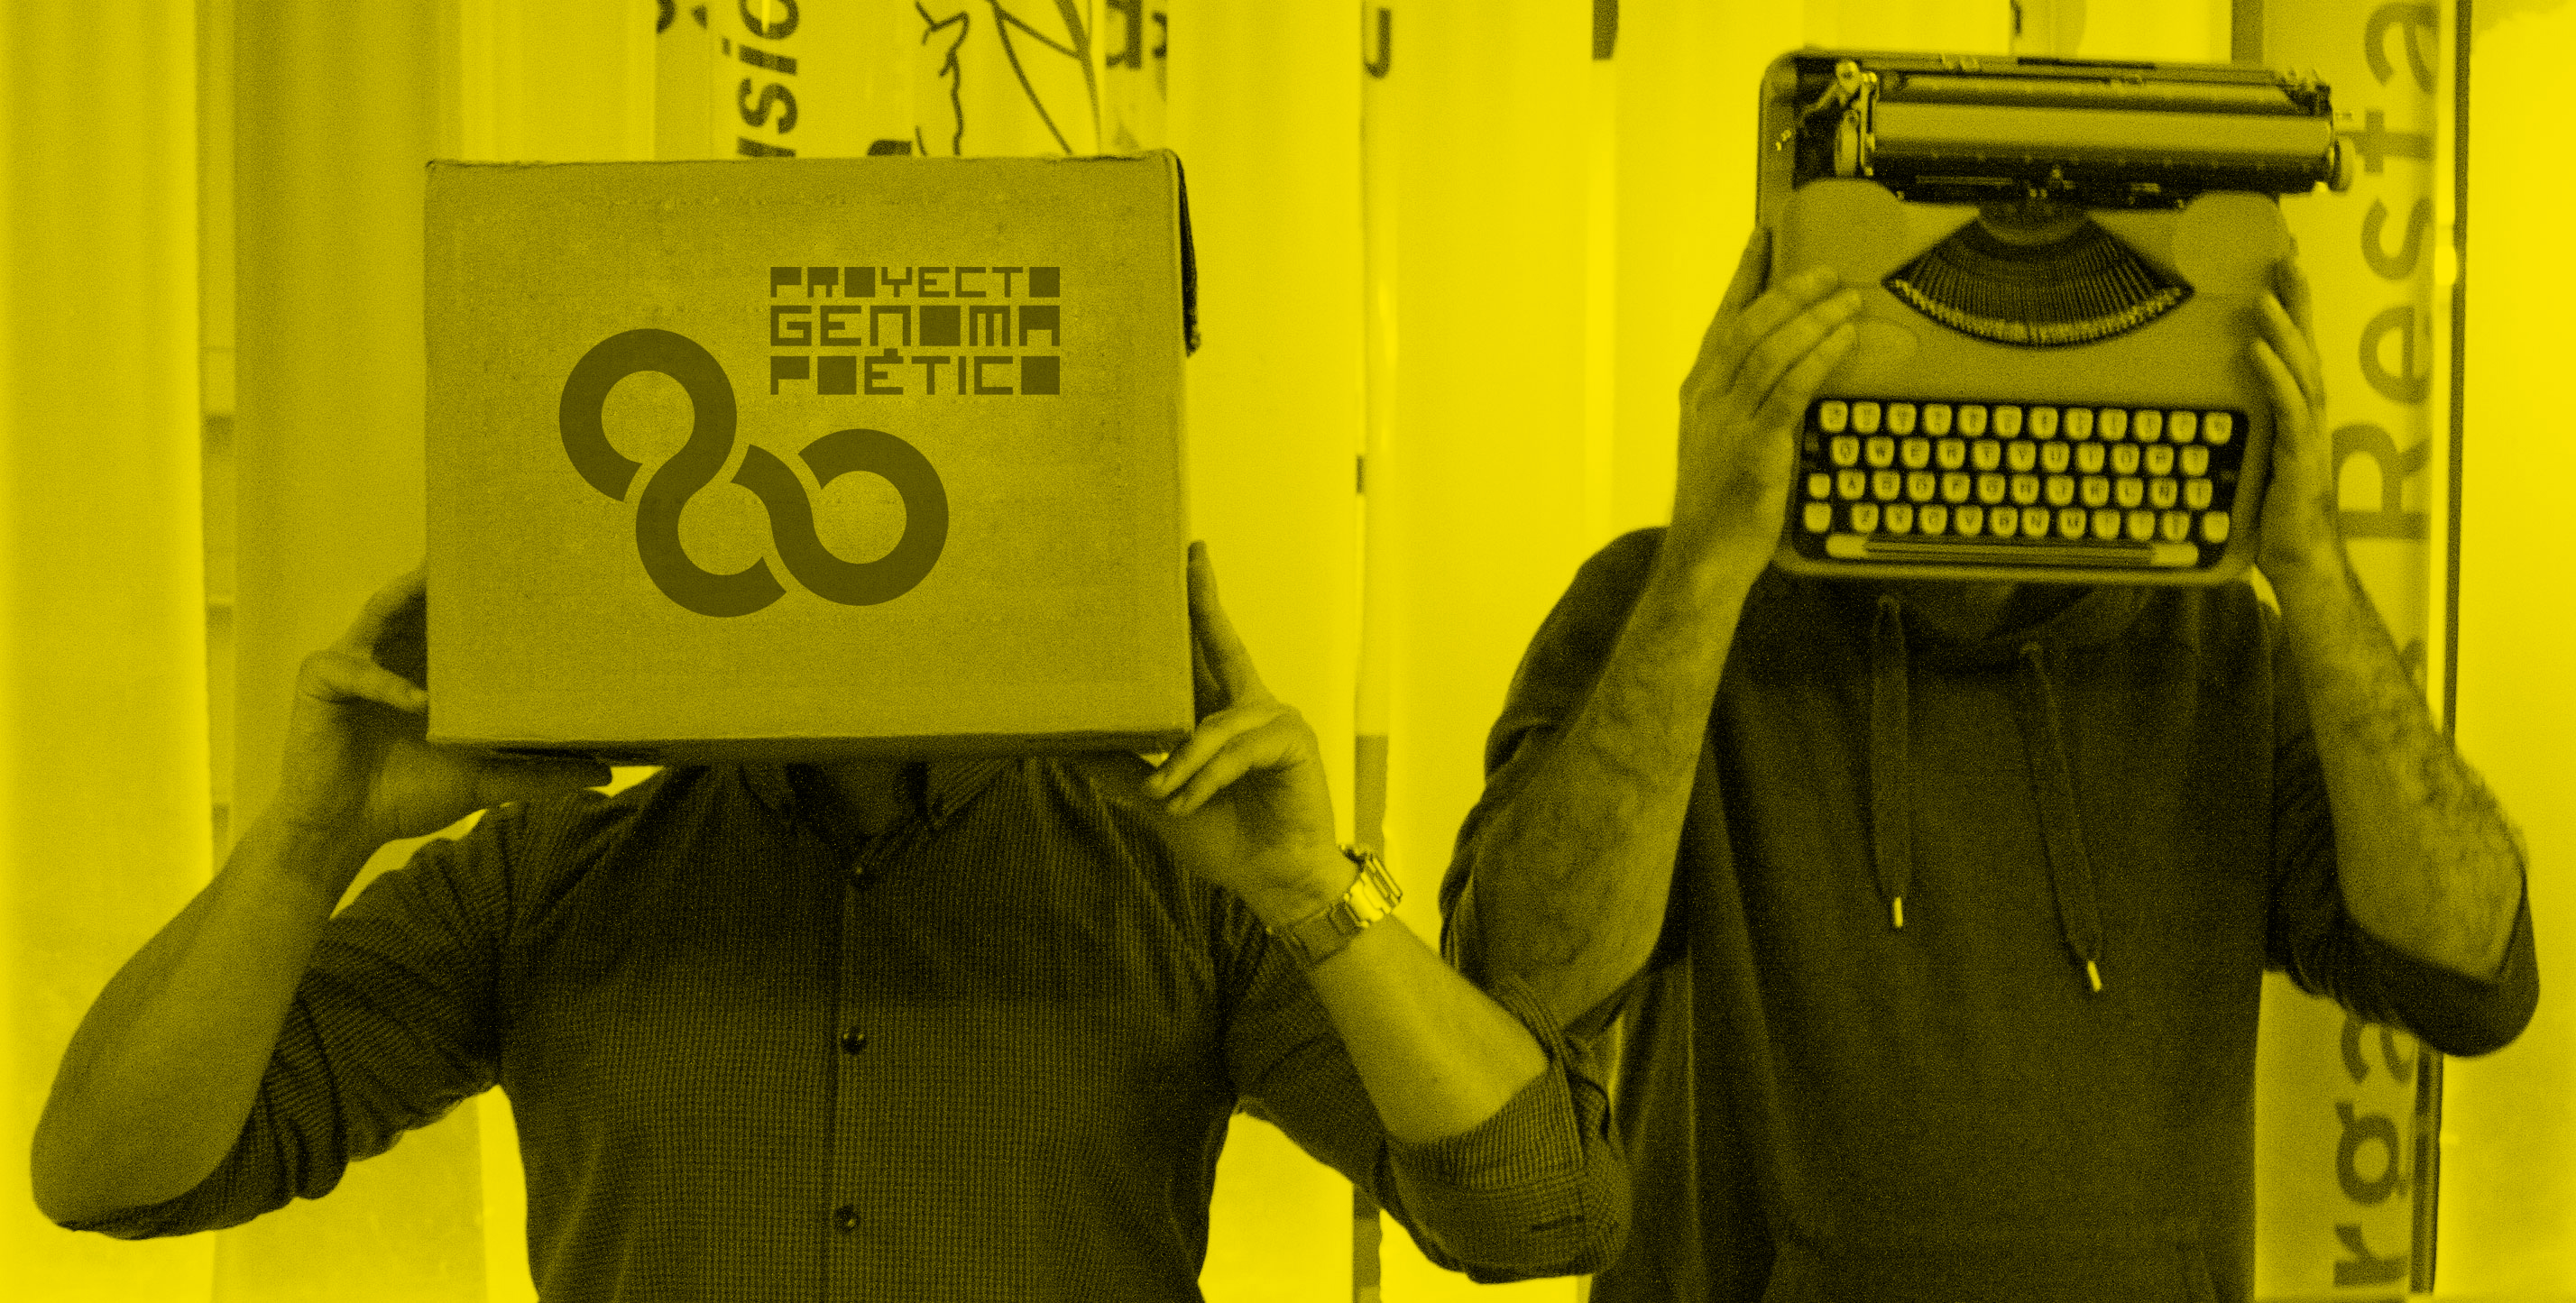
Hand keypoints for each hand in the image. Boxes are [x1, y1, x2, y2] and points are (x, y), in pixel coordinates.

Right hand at [266, 569, 609, 850]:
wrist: (346, 829)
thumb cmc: (410, 795)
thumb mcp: (486, 779)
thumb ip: (540, 773)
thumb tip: (607, 772)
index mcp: (431, 665)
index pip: (462, 616)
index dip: (490, 592)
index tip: (531, 568)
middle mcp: (394, 650)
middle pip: (423, 600)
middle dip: (451, 576)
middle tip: (489, 550)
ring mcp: (356, 659)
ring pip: (384, 611)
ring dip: (412, 597)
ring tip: (443, 581)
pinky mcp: (321, 680)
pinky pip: (358, 672)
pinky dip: (388, 684)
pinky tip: (419, 701)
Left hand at [1094, 542, 1347, 929]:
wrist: (1272, 881)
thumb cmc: (1224, 837)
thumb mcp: (1157, 799)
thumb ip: (1118, 767)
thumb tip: (1063, 744)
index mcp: (1222, 713)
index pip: (1207, 647)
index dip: (1199, 601)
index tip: (1189, 554)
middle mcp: (1250, 706)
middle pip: (1224, 644)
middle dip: (1205, 602)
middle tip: (1190, 558)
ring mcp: (1274, 722)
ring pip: (1214, 723)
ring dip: (1181, 761)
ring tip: (1161, 795)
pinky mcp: (1294, 744)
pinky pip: (1236, 751)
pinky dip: (1206, 779)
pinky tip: (1187, 801)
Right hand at [1670, 227, 1863, 565]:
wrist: (1703, 559)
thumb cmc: (1717, 508)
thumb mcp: (1722, 445)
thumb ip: (1746, 405)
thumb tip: (1790, 373)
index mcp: (1698, 393)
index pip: (1723, 320)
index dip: (1744, 275)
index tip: (1763, 236)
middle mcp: (1708, 399)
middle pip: (1751, 324)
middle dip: (1791, 289)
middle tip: (1829, 270)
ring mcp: (1728, 421)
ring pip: (1772, 349)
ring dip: (1814, 318)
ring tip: (1848, 298)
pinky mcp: (1755, 447)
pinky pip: (1791, 388)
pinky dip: (1820, 358)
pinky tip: (1843, 339)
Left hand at [2249, 259, 2348, 580]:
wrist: (2301, 558)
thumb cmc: (2272, 510)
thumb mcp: (2248, 456)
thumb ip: (2236, 427)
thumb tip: (2195, 406)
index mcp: (2297, 409)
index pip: (2296, 346)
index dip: (2292, 306)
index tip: (2280, 264)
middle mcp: (2309, 413)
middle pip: (2306, 345)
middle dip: (2296, 299)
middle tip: (2284, 256)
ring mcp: (2309, 433)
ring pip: (2300, 370)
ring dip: (2283, 331)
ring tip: (2264, 296)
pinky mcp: (2301, 456)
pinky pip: (2290, 409)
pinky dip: (2275, 377)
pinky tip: (2258, 352)